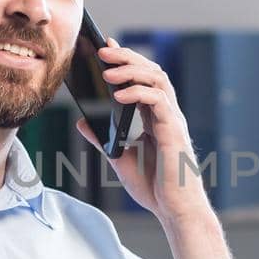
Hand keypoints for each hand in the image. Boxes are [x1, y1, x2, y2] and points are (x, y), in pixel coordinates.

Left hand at [75, 38, 213, 225]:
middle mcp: (167, 114)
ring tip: (107, 70)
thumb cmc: (155, 187)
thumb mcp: (120, 158)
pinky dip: (139, 92)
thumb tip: (83, 121)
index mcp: (156, 118)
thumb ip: (103, 139)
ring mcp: (172, 120)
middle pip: (152, 71)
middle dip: (128, 57)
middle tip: (103, 49)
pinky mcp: (173, 131)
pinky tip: (119, 94)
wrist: (174, 210)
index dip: (127, 60)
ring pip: (158, 79)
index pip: (143, 79)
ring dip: (132, 70)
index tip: (106, 47)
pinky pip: (158, 101)